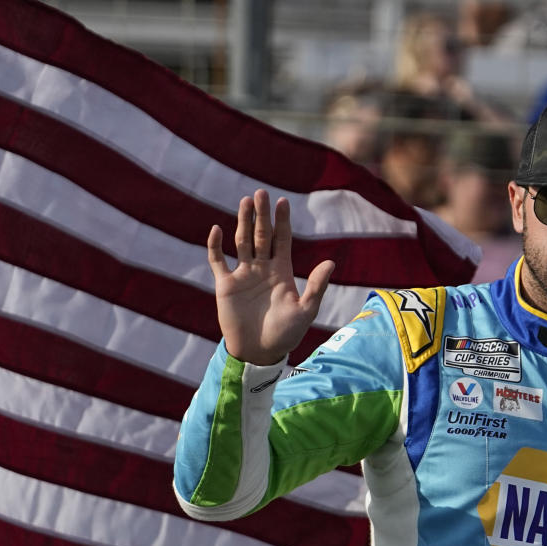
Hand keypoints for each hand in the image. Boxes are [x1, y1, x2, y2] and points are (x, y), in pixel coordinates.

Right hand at [208, 189, 333, 364]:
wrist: (259, 352)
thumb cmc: (286, 334)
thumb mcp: (306, 310)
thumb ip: (317, 286)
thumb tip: (331, 262)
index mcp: (282, 271)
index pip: (282, 240)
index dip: (282, 221)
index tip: (283, 202)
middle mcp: (262, 268)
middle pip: (261, 235)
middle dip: (261, 215)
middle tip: (261, 193)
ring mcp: (243, 275)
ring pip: (242, 242)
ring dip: (242, 223)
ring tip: (244, 202)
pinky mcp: (226, 286)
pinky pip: (218, 261)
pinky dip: (215, 246)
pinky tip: (216, 229)